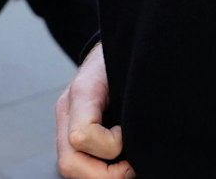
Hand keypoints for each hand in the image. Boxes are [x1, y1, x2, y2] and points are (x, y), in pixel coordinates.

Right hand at [56, 44, 130, 178]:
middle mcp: (67, 110)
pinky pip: (77, 162)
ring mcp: (64, 124)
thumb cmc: (125, 58)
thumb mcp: (132, 69)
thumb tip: (150, 129)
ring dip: (102, 175)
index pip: (82, 135)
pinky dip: (99, 170)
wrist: (111, 48)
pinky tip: (118, 163)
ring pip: (69, 167)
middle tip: (131, 169)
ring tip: (127, 168)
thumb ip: (134, 97)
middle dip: (105, 176)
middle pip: (68, 162)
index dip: (110, 145)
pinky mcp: (69, 134)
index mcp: (83, 91)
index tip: (128, 135)